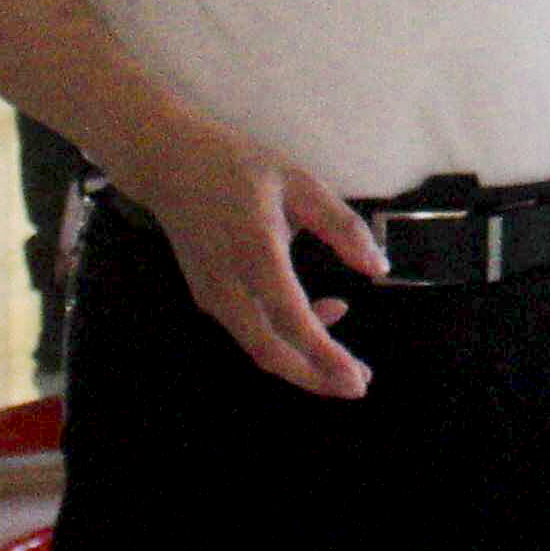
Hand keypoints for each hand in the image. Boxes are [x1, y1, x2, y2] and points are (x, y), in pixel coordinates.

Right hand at [103, 106, 386, 396]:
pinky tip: (319, 316)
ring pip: (258, 348)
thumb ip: (343, 226)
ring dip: (303, 363)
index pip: (293, 320)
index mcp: (256, 252)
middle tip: (359, 385)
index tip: (358, 378)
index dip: (325, 355)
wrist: (169, 165)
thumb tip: (379, 268)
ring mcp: (212, 296)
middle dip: (316, 377)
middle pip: (271, 353)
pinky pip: (248, 331)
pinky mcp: (206, 298)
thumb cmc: (240, 167)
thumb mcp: (300, 183)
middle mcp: (229, 284)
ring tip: (346, 364)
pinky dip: (284, 339)